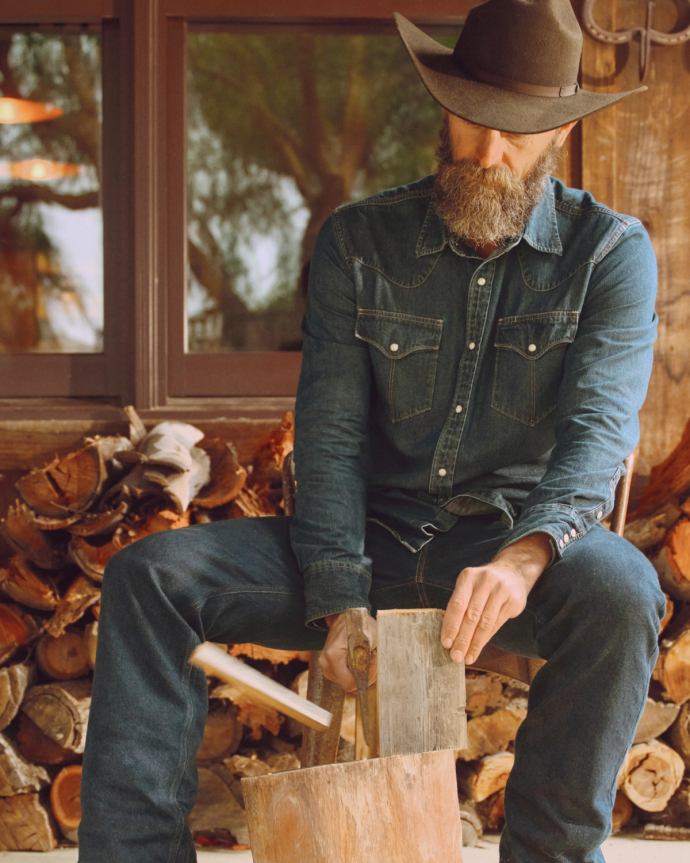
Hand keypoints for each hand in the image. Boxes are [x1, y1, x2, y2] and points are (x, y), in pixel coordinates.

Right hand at [319, 610, 377, 692]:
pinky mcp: (328, 666)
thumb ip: (370, 649)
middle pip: (348, 684)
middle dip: (364, 676)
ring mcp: (326, 666)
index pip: (349, 683)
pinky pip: (343, 677)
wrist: (344, 617)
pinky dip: (353, 672)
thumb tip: (370, 662)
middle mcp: (326, 663)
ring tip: (365, 658)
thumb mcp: (370, 633)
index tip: (373, 663)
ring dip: (359, 674)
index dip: (365, 678)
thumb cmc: (358, 624)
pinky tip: (358, 661)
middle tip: (371, 659)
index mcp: (334, 656)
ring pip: (346, 682)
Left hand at [440, 533, 551, 665]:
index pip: (457, 604)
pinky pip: (497, 624)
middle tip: (456, 656)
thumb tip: (449, 635)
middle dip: (462, 639)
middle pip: (471, 616)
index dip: (451, 625)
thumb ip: (460, 605)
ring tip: (467, 657)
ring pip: (485, 623)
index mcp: (468, 577)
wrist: (513, 571)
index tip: (446, 643)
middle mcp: (485, 581)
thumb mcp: (469, 586)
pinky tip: (479, 648)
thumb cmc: (483, 584)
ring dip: (475, 643)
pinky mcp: (513, 601)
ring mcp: (501, 590)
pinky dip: (486, 639)